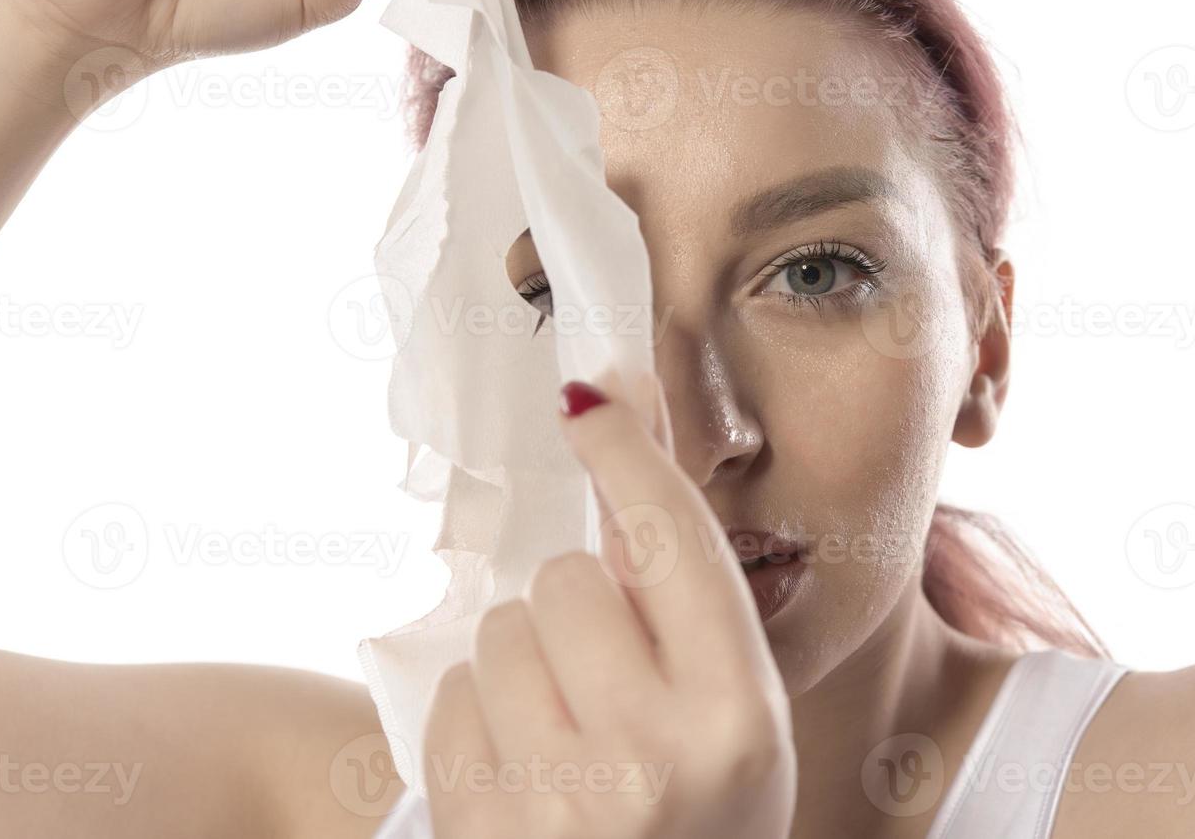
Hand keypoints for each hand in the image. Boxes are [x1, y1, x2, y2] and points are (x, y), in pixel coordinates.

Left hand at [422, 376, 796, 838]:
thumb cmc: (705, 821)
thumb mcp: (735, 717)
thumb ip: (686, 598)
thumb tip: (620, 435)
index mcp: (739, 717)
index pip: (673, 543)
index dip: (628, 456)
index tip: (588, 398)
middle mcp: (652, 755)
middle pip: (570, 580)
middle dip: (580, 608)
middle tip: (607, 675)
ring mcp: (556, 798)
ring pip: (503, 628)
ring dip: (528, 660)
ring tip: (568, 733)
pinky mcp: (478, 825)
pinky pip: (454, 694)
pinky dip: (484, 716)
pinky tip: (528, 770)